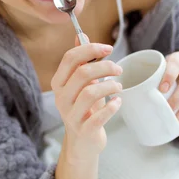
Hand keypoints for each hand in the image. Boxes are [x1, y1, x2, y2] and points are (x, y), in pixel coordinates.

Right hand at [51, 38, 122, 156]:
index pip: (70, 58)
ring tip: (119, 86)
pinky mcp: (84, 130)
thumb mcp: (81, 83)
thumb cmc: (84, 109)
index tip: (108, 48)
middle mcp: (61, 98)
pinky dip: (112, 107)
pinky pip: (99, 116)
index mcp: (59, 83)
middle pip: (82, 73)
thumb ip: (81, 61)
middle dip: (105, 67)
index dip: (90, 49)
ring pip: (90, 92)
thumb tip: (81, 35)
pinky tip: (118, 102)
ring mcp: (71, 115)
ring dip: (110, 86)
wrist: (82, 142)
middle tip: (118, 70)